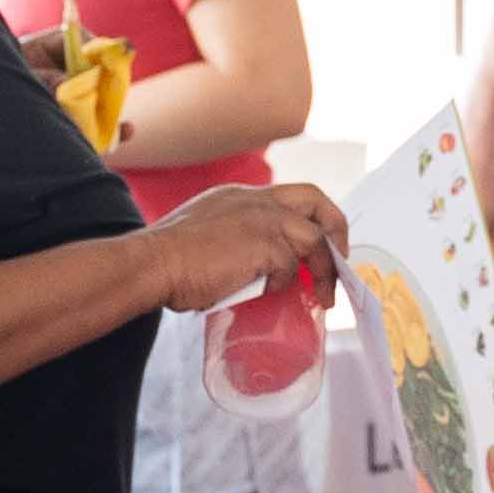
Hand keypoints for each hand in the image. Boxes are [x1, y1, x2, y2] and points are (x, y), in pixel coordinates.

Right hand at [146, 179, 349, 320]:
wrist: (152, 264)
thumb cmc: (167, 260)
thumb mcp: (204, 236)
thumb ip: (231, 242)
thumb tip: (249, 275)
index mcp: (240, 195)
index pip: (288, 197)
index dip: (309, 219)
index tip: (315, 247)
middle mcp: (256, 200)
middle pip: (315, 199)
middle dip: (336, 228)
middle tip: (341, 260)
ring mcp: (263, 219)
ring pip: (313, 238)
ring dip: (324, 270)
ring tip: (324, 297)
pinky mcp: (265, 244)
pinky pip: (291, 267)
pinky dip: (286, 284)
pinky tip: (271, 295)